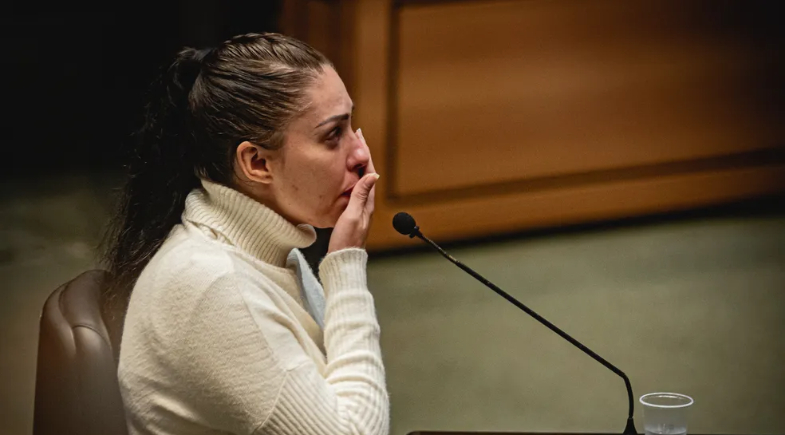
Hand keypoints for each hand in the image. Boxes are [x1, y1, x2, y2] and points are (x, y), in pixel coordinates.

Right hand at [328, 129, 378, 252]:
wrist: (342, 260)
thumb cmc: (346, 241)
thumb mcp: (352, 215)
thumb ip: (360, 195)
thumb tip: (372, 174)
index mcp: (368, 202)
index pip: (369, 171)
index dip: (365, 153)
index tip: (360, 137)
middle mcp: (366, 204)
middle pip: (366, 173)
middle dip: (361, 154)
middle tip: (356, 137)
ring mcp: (359, 208)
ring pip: (360, 179)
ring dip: (356, 164)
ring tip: (350, 150)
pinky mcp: (352, 213)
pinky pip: (354, 188)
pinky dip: (350, 176)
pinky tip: (345, 174)